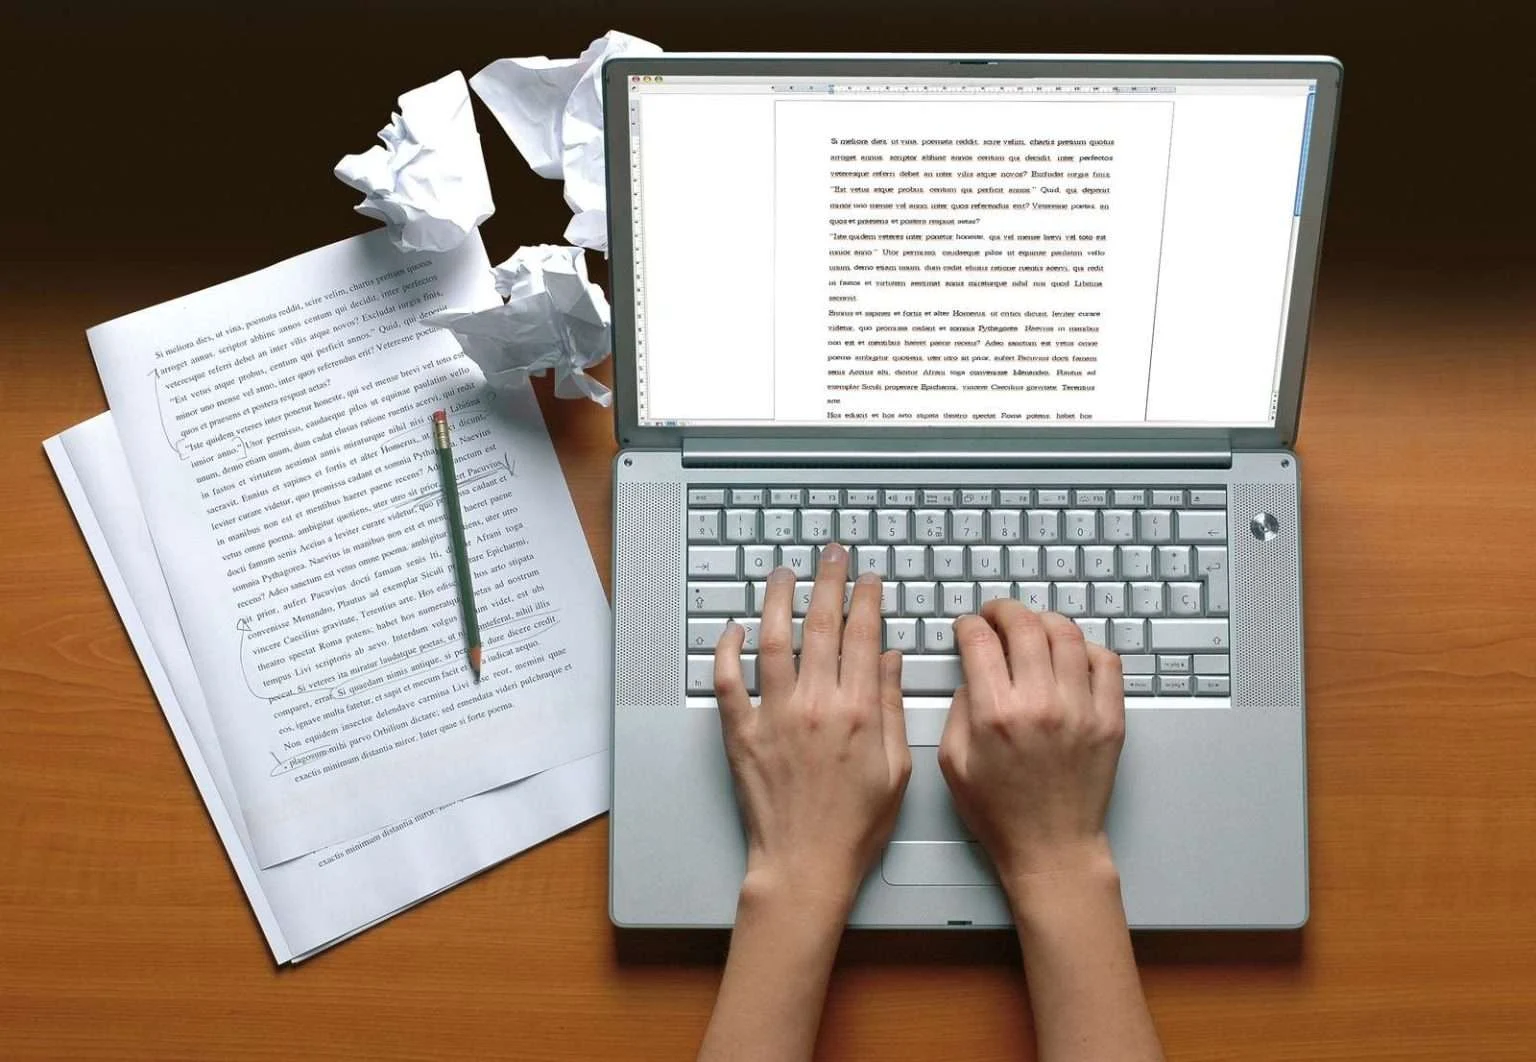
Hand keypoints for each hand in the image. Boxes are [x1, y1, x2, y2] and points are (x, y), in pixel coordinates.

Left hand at [714, 543, 911, 914]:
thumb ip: (890, 707)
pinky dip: (727, 650)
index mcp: (858, 711)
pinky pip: (727, 681)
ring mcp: (774, 716)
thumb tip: (888, 659)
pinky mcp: (742, 733)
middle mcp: (815, 705)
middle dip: (828, 582)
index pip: (863, 636)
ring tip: (783, 575)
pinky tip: (733, 628)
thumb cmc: (855, 826)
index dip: (867, 599)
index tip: (868, 579)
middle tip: (831, 555)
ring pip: (771, 640)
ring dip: (777, 600)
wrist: (806, 865)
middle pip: (820, 626)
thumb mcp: (895, 767)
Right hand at [939, 600, 1125, 888]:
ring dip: (1044, 621)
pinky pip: (1106, 661)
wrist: (1051, 848)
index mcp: (995, 716)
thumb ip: (958, 709)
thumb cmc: (1001, 813)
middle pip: (1024, 625)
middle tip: (996, 615)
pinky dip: (1087, 647)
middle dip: (1004, 610)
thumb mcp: (952, 763)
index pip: (980, 641)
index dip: (969, 624)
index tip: (967, 626)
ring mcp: (1080, 710)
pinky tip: (1070, 654)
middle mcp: (1040, 705)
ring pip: (1067, 634)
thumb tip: (972, 672)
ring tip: (1033, 628)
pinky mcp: (1109, 720)